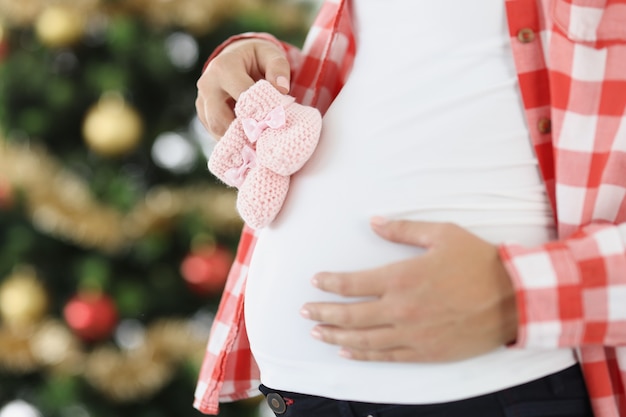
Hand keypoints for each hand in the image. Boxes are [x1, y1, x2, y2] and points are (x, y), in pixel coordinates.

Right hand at [195, 38, 290, 137]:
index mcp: (223, 68)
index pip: (241, 96)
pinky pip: (215, 132)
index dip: (259, 112)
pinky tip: (248, 139)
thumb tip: (282, 89)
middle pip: (221, 118)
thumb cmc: (257, 58)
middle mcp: (207, 84)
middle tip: (264, 139)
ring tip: (258, 142)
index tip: (275, 122)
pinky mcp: (203, 113)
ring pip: (216, 128)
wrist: (236, 57)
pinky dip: (232, 139)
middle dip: (243, 131)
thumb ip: (278, 68)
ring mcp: (202, 100)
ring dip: (237, 138)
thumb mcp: (271, 55)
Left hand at [301, 218, 518, 362]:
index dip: (330, 283)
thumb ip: (403, 230)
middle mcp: (401, 309)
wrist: (515, 297)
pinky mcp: (425, 352)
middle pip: (351, 315)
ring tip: (317, 333)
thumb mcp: (441, 234)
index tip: (315, 281)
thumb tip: (373, 222)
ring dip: (336, 337)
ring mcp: (412, 335)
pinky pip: (387, 356)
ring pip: (363, 339)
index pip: (353, 283)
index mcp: (402, 277)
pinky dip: (363, 355)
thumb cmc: (479, 261)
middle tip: (304, 312)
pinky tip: (348, 352)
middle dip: (323, 313)